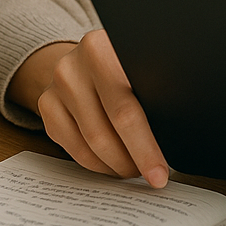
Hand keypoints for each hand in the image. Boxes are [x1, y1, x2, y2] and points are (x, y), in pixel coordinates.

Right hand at [10, 31, 170, 187]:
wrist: (89, 55)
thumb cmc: (127, 65)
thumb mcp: (144, 67)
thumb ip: (155, 90)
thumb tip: (178, 137)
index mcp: (100, 50)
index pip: (125, 110)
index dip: (145, 148)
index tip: (160, 174)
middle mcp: (72, 67)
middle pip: (104, 133)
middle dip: (131, 161)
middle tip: (151, 176)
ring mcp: (55, 87)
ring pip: (88, 145)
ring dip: (115, 165)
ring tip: (134, 167)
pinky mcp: (46, 105)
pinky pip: (73, 148)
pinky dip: (97, 163)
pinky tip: (113, 162)